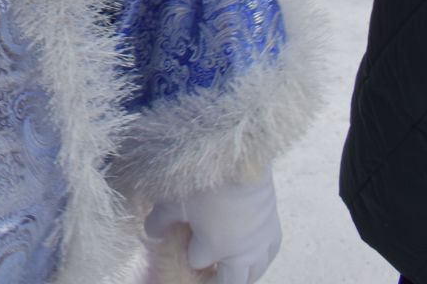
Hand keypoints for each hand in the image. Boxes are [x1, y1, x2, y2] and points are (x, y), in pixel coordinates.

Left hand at [145, 172, 281, 283]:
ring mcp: (261, 240)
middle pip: (233, 281)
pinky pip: (270, 253)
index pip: (197, 263)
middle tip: (206, 274)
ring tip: (228, 268)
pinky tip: (253, 252)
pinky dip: (260, 259)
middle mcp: (243, 251)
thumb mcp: (173, 200)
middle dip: (217, 280)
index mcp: (216, 247)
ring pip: (255, 272)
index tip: (181, 244)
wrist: (240, 155)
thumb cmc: (203, 177)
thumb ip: (160, 221)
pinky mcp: (274, 225)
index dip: (187, 255)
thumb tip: (152, 232)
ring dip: (241, 274)